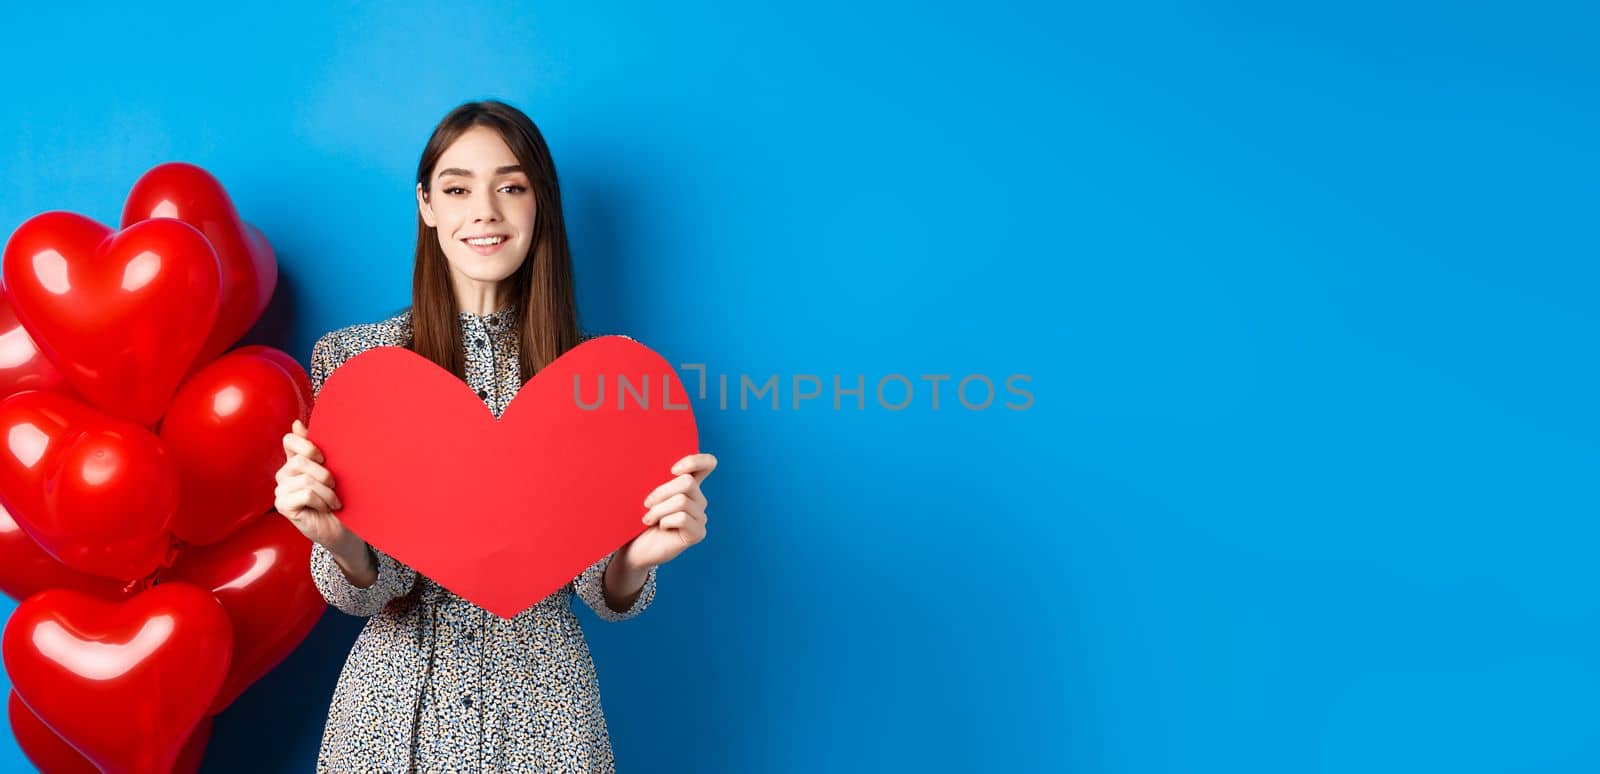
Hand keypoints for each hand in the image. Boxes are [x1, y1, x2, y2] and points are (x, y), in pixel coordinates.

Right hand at [274, 419, 346, 547]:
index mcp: (296, 461)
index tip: (323, 458)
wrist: (343, 527)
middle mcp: (285, 473)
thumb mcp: (333, 469)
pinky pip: (306, 494)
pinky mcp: (282, 505)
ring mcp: (281, 490)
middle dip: (324, 473)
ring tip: (333, 500)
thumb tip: (296, 424)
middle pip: (300, 460)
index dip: (307, 445)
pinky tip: (325, 508)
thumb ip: (317, 448)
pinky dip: (322, 501)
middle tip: (334, 486)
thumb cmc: (339, 498)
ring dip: (327, 491)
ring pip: (306, 479)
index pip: (289, 440)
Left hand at [620, 452, 716, 569]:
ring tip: (648, 518)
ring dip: (659, 510)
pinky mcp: (698, 533)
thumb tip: (652, 465)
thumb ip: (658, 481)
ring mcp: (701, 517)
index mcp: (690, 485)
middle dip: (662, 491)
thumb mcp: (649, 496)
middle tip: (646, 503)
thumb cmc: (640, 519)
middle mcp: (699, 500)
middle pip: (688, 482)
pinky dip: (665, 521)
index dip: (694, 461)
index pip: (708, 463)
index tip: (672, 470)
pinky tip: (660, 527)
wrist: (635, 547)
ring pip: (682, 501)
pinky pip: (682, 518)